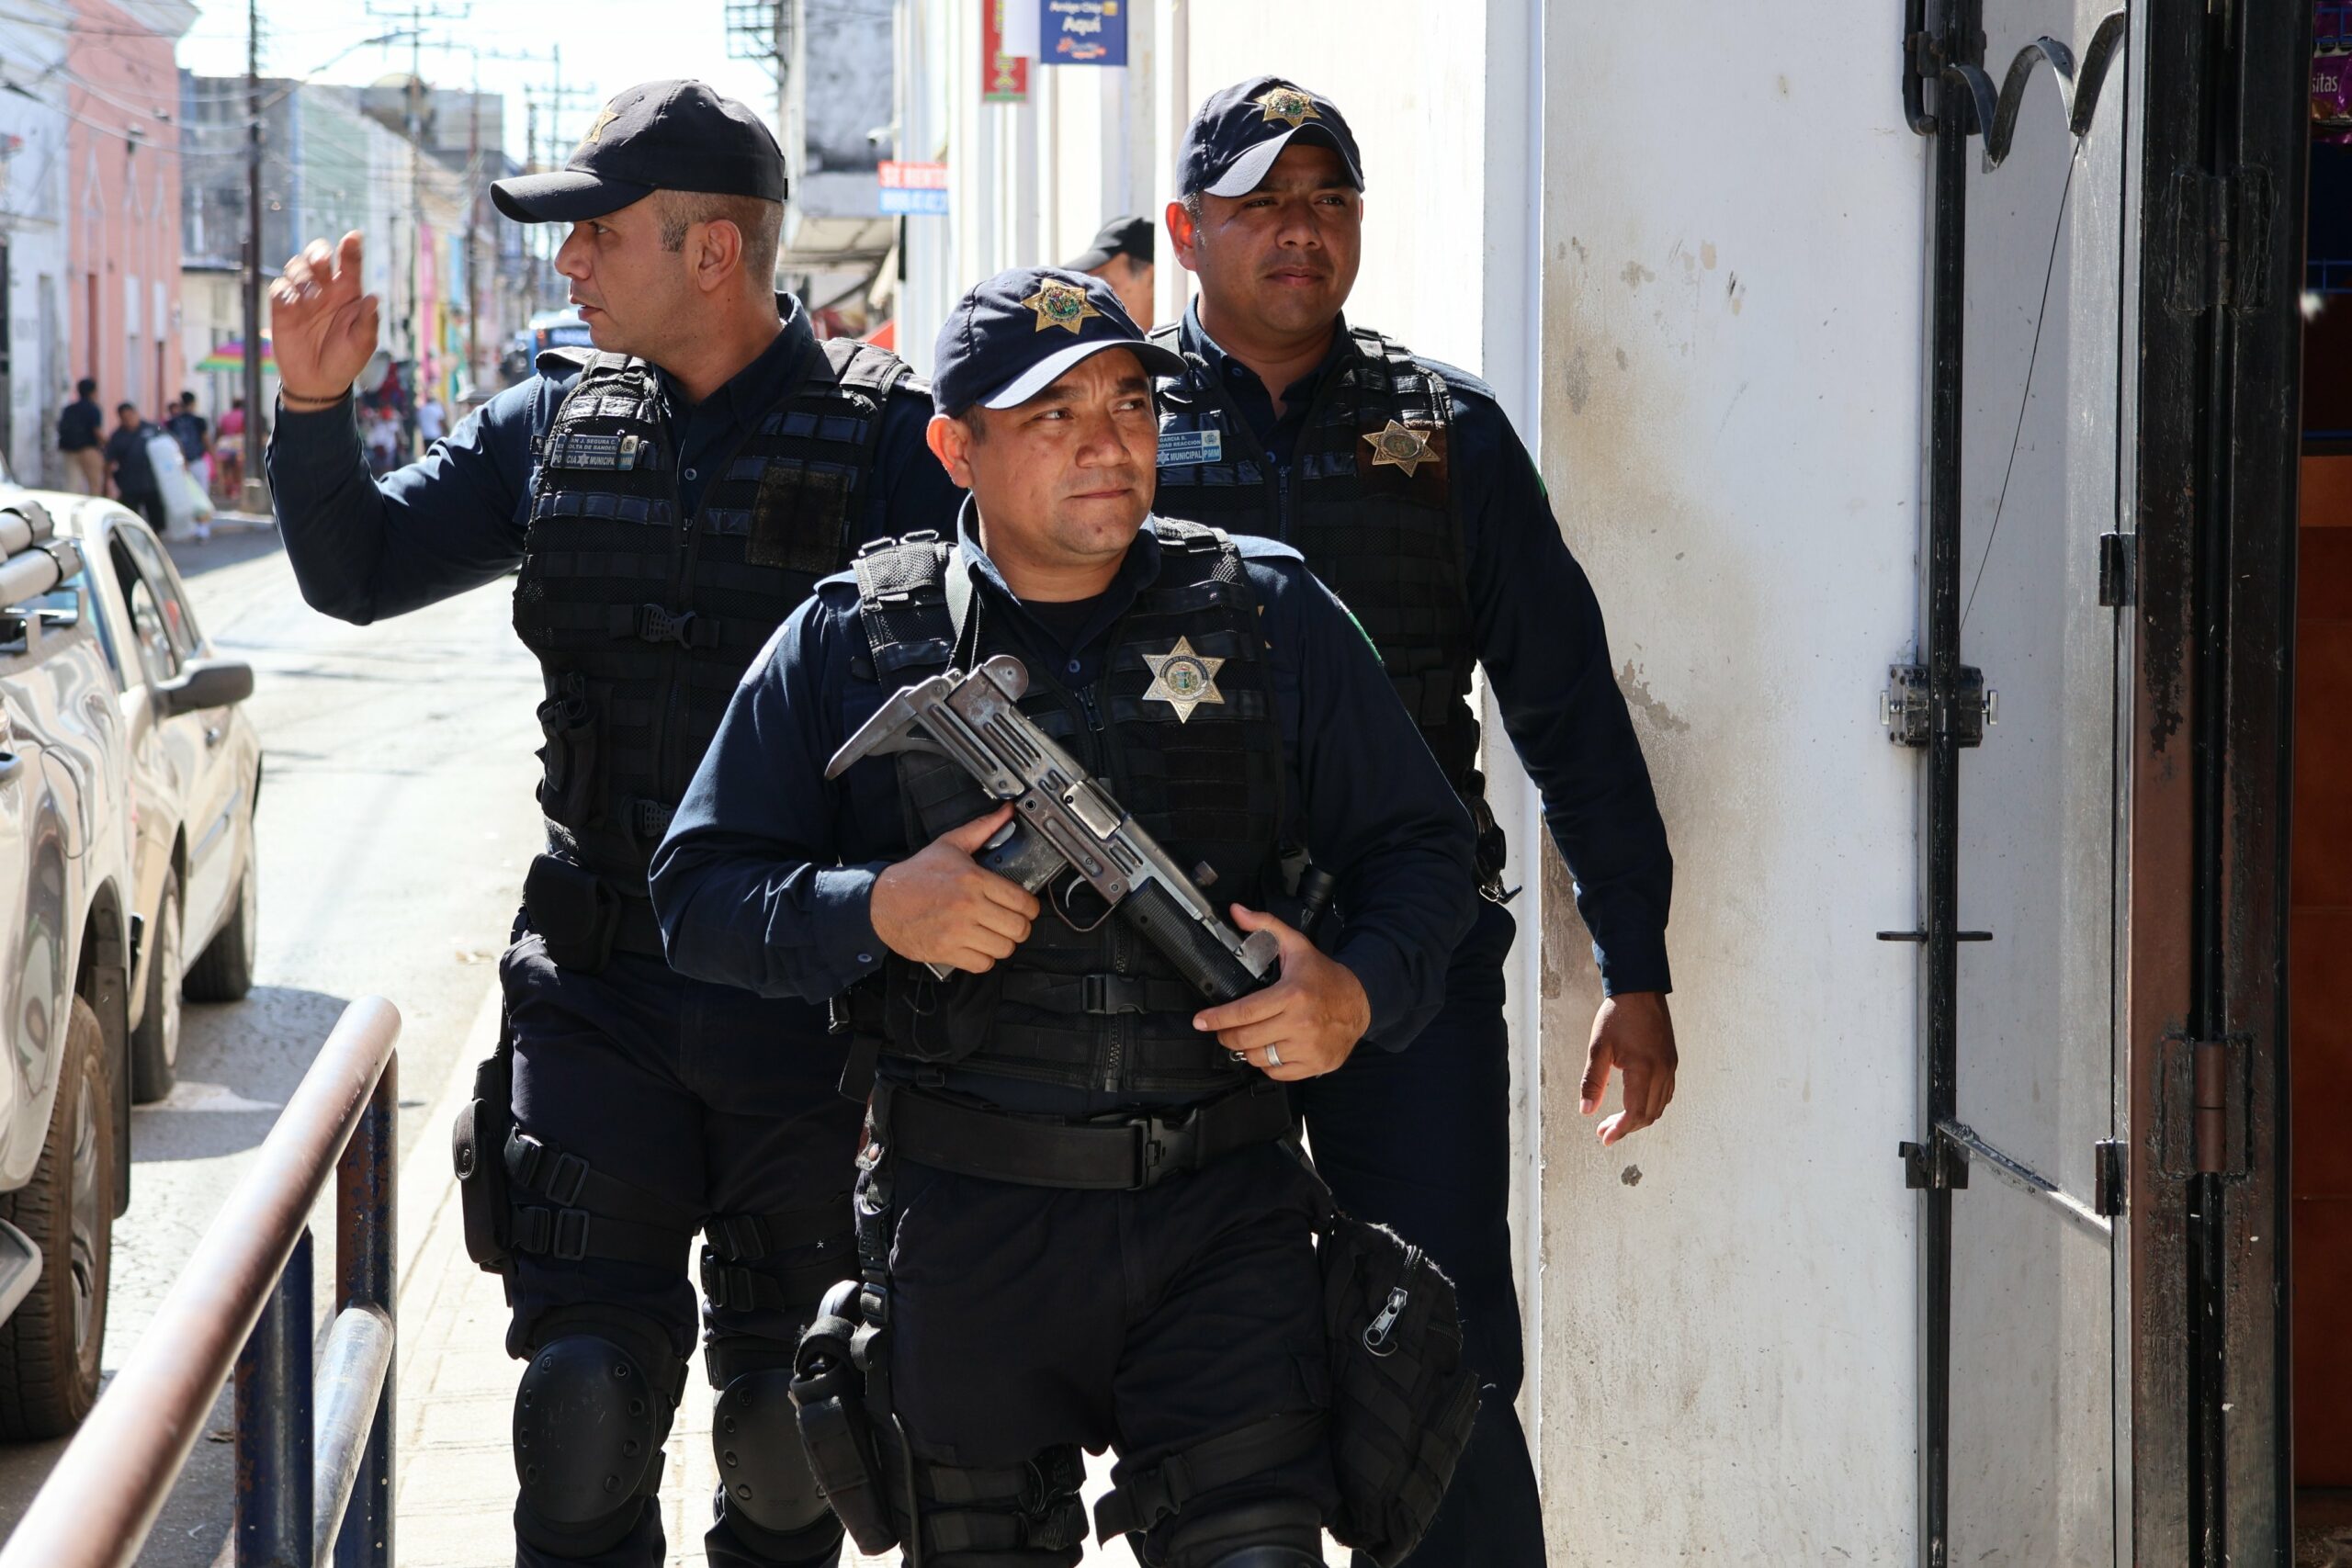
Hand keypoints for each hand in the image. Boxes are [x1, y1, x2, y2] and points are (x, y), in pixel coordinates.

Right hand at [269, 232, 378, 402]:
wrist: (318, 383)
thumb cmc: (345, 361)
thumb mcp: (362, 345)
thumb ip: (367, 322)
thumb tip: (374, 298)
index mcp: (349, 293)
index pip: (349, 264)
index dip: (351, 248)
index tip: (354, 237)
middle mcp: (325, 289)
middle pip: (318, 257)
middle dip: (319, 252)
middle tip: (323, 262)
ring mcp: (302, 297)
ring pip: (297, 267)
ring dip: (302, 274)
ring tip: (311, 296)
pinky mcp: (282, 308)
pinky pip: (279, 289)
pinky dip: (285, 291)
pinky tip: (293, 304)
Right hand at [868, 805, 1039, 972]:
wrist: (881, 902)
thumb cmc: (915, 876)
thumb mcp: (949, 845)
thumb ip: (982, 829)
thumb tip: (1006, 812)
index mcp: (973, 879)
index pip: (1023, 902)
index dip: (1030, 908)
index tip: (1026, 909)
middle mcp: (968, 906)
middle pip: (1018, 928)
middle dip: (1020, 927)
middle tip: (1012, 923)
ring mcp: (958, 931)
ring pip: (1004, 948)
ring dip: (1002, 944)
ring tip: (994, 935)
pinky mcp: (947, 951)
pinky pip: (983, 964)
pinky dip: (984, 959)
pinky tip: (977, 946)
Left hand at [1191, 906, 1370, 1080]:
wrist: (1361, 1000)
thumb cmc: (1324, 976)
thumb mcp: (1296, 946)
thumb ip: (1265, 926)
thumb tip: (1237, 912)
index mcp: (1292, 995)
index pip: (1244, 1012)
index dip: (1217, 1019)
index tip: (1201, 1021)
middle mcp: (1300, 1024)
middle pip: (1246, 1040)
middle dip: (1226, 1035)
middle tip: (1222, 1030)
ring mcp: (1308, 1047)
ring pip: (1259, 1059)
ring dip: (1247, 1050)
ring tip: (1249, 1038)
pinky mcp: (1314, 1064)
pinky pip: (1277, 1073)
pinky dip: (1268, 1065)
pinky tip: (1270, 1049)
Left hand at [1580, 991, 1677, 1145]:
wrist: (1640, 989)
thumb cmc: (1617, 1016)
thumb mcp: (1599, 1048)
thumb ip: (1592, 1081)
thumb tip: (1586, 1110)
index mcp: (1644, 1070)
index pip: (1635, 1113)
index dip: (1619, 1130)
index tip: (1604, 1138)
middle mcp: (1663, 1071)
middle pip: (1649, 1115)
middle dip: (1626, 1128)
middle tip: (1604, 1131)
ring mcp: (1670, 1066)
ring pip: (1659, 1106)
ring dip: (1639, 1119)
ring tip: (1616, 1122)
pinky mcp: (1671, 1061)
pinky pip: (1666, 1094)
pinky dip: (1650, 1105)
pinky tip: (1634, 1104)